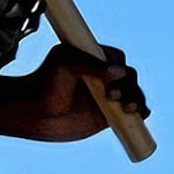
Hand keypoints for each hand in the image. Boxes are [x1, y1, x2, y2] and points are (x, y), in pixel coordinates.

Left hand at [0, 41, 146, 144]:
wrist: (33, 114)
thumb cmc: (44, 85)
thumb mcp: (64, 68)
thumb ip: (90, 66)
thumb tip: (119, 71)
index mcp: (93, 58)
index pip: (118, 59)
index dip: (120, 67)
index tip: (110, 78)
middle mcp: (102, 76)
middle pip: (129, 77)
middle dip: (129, 86)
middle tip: (112, 97)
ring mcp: (107, 96)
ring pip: (133, 94)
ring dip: (137, 99)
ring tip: (128, 108)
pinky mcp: (108, 115)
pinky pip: (131, 113)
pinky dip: (140, 113)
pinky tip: (140, 116)